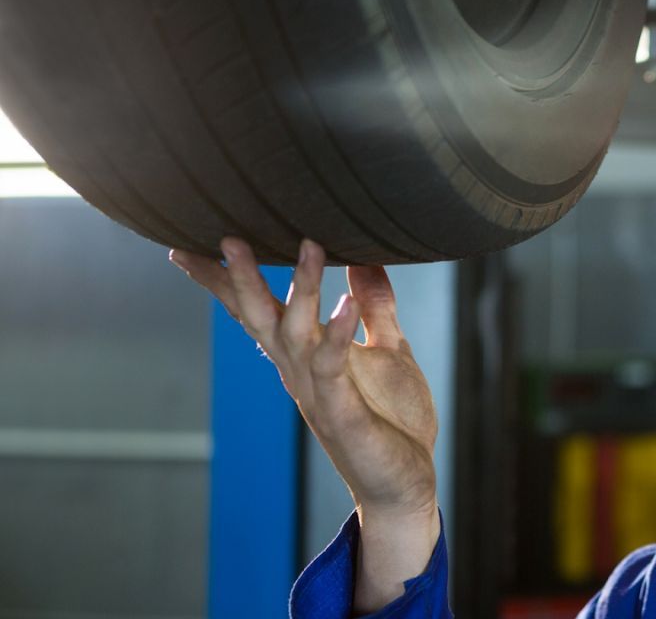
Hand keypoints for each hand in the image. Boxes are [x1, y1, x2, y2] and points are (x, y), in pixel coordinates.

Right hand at [170, 237, 440, 610]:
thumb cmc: (392, 420)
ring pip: (295, 334)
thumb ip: (375, 307)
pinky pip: (333, 366)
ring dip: (300, 290)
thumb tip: (366, 260)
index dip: (223, 281)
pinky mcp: (342, 412)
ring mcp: (316, 392)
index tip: (186, 246)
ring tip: (308, 245)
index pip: (256, 311)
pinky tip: (345, 302)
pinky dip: (337, 332)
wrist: (403, 484)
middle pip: (260, 318)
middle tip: (227, 235)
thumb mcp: (389, 351)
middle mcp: (298, 372)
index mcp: (302, 356)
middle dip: (242, 278)